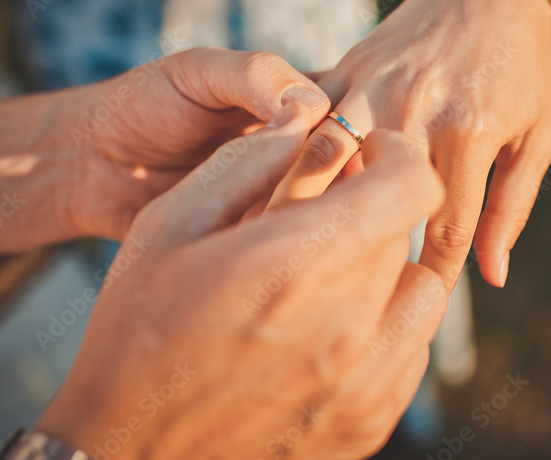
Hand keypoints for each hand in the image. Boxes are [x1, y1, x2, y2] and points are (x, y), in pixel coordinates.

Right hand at [36, 102, 446, 459]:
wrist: (128, 448)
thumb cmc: (137, 329)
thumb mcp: (170, 223)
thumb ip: (249, 162)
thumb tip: (312, 124)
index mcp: (297, 265)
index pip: (412, 184)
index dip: (395, 152)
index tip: (364, 152)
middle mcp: (349, 327)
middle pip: (406, 233)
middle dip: (372, 206)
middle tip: (317, 215)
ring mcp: (366, 384)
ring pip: (421, 290)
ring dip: (386, 265)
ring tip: (325, 271)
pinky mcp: (370, 421)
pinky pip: (413, 348)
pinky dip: (385, 323)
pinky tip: (328, 325)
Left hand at [65, 47, 329, 238]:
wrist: (88, 165)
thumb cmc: (141, 104)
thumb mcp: (198, 72)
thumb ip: (256, 76)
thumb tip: (317, 105)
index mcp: (295, 101)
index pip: (350, 110)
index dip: (354, 125)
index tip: (339, 140)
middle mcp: (298, 149)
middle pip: (347, 164)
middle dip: (336, 174)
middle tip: (301, 181)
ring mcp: (281, 195)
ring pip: (324, 204)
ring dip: (311, 209)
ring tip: (280, 209)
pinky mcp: (259, 234)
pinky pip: (289, 238)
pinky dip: (285, 238)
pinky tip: (269, 238)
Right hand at [266, 0, 550, 288]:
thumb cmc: (520, 71)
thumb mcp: (532, 140)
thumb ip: (510, 210)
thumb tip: (492, 278)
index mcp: (469, 131)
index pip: (443, 229)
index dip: (434, 277)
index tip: (418, 303)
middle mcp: (417, 107)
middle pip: (366, 196)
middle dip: (352, 249)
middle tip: (340, 290)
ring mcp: (375, 83)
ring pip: (322, 157)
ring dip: (304, 205)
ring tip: (288, 249)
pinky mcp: (349, 64)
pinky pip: (306, 114)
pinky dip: (288, 152)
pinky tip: (272, 188)